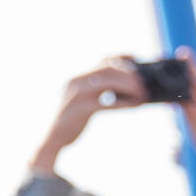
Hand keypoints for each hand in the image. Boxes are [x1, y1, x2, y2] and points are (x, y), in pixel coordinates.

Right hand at [31, 59, 149, 174]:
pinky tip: (135, 105)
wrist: (52, 138)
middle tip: (143, 84)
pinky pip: (108, 103)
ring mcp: (78, 95)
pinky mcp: (82, 109)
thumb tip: (123, 87)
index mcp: (78, 78)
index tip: (137, 59)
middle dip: (129, 74)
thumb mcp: (81, 99)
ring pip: (109, 82)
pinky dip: (124, 103)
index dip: (122, 57)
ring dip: (130, 87)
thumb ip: (96, 91)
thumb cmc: (71, 120)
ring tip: (141, 94)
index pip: (103, 60)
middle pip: (109, 68)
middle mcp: (77, 82)